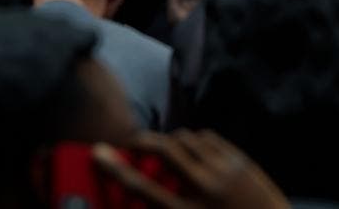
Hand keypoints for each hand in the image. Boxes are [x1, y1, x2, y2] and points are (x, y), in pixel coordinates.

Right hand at [94, 131, 287, 208]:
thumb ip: (163, 207)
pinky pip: (206, 137)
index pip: (143, 187)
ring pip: (185, 138)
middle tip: (130, 144)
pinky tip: (189, 152)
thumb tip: (139, 196)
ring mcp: (224, 170)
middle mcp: (205, 189)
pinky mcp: (238, 159)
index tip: (99, 154)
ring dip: (169, 141)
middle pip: (164, 150)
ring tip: (162, 152)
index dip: (116, 169)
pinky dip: (192, 141)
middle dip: (141, 141)